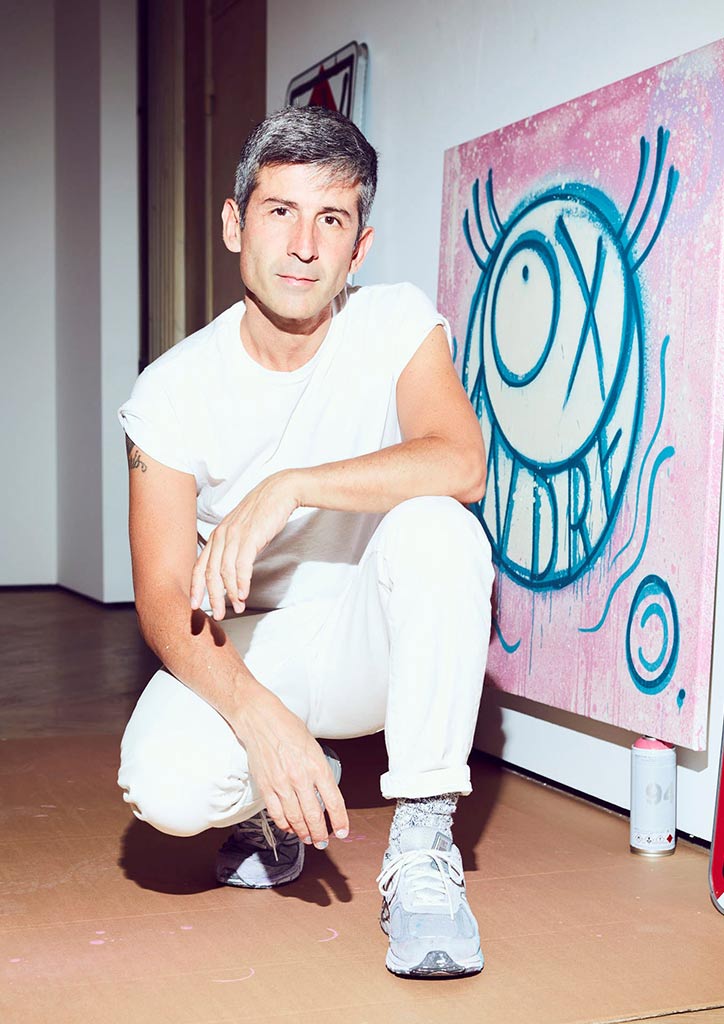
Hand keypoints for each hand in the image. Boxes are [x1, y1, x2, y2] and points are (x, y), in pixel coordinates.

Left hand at [190, 471, 298, 619]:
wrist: (279, 491)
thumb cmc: (263, 512)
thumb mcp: (242, 530)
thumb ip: (234, 547)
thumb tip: (233, 571)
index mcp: (217, 535)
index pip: (200, 565)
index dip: (196, 587)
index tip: (195, 605)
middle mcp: (221, 536)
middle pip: (210, 573)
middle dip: (213, 597)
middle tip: (217, 615)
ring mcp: (235, 536)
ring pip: (225, 572)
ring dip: (230, 594)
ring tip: (237, 607)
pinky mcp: (250, 537)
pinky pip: (242, 566)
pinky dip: (242, 583)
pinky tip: (244, 594)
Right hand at [236, 688, 348, 846]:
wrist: (261, 720)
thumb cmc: (288, 729)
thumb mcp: (314, 748)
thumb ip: (320, 771)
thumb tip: (325, 793)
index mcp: (317, 766)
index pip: (333, 801)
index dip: (340, 820)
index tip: (343, 831)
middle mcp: (300, 778)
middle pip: (314, 816)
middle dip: (321, 834)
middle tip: (323, 841)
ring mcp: (282, 784)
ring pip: (295, 819)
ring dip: (303, 833)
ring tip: (308, 838)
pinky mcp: (266, 787)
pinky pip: (277, 814)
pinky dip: (285, 825)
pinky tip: (290, 828)